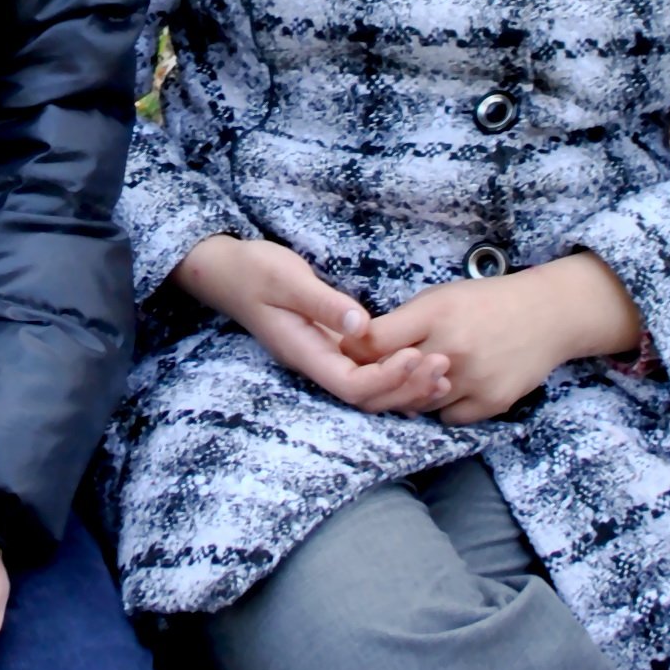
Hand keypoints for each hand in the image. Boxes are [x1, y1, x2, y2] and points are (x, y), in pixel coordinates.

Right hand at [173, 234, 453, 414]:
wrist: (225, 271)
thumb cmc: (253, 270)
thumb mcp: (286, 278)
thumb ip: (323, 302)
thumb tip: (361, 325)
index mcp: (303, 352)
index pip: (351, 386)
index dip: (388, 379)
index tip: (418, 355)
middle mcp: (314, 363)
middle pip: (365, 398)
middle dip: (407, 388)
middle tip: (445, 365)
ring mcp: (322, 358)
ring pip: (369, 392)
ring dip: (406, 387)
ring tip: (444, 372)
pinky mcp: (330, 347)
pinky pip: (366, 374)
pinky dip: (396, 376)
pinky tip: (422, 367)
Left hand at [360, 251, 644, 422]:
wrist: (547, 315)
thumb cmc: (486, 303)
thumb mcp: (440, 298)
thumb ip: (402, 322)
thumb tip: (355, 348)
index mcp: (435, 313)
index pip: (373, 341)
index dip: (355, 350)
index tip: (352, 351)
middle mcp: (452, 347)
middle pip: (391, 381)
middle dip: (378, 380)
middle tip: (377, 375)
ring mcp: (473, 377)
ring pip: (418, 405)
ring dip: (412, 396)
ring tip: (418, 379)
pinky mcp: (491, 401)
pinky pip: (448, 417)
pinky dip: (444, 407)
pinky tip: (451, 388)